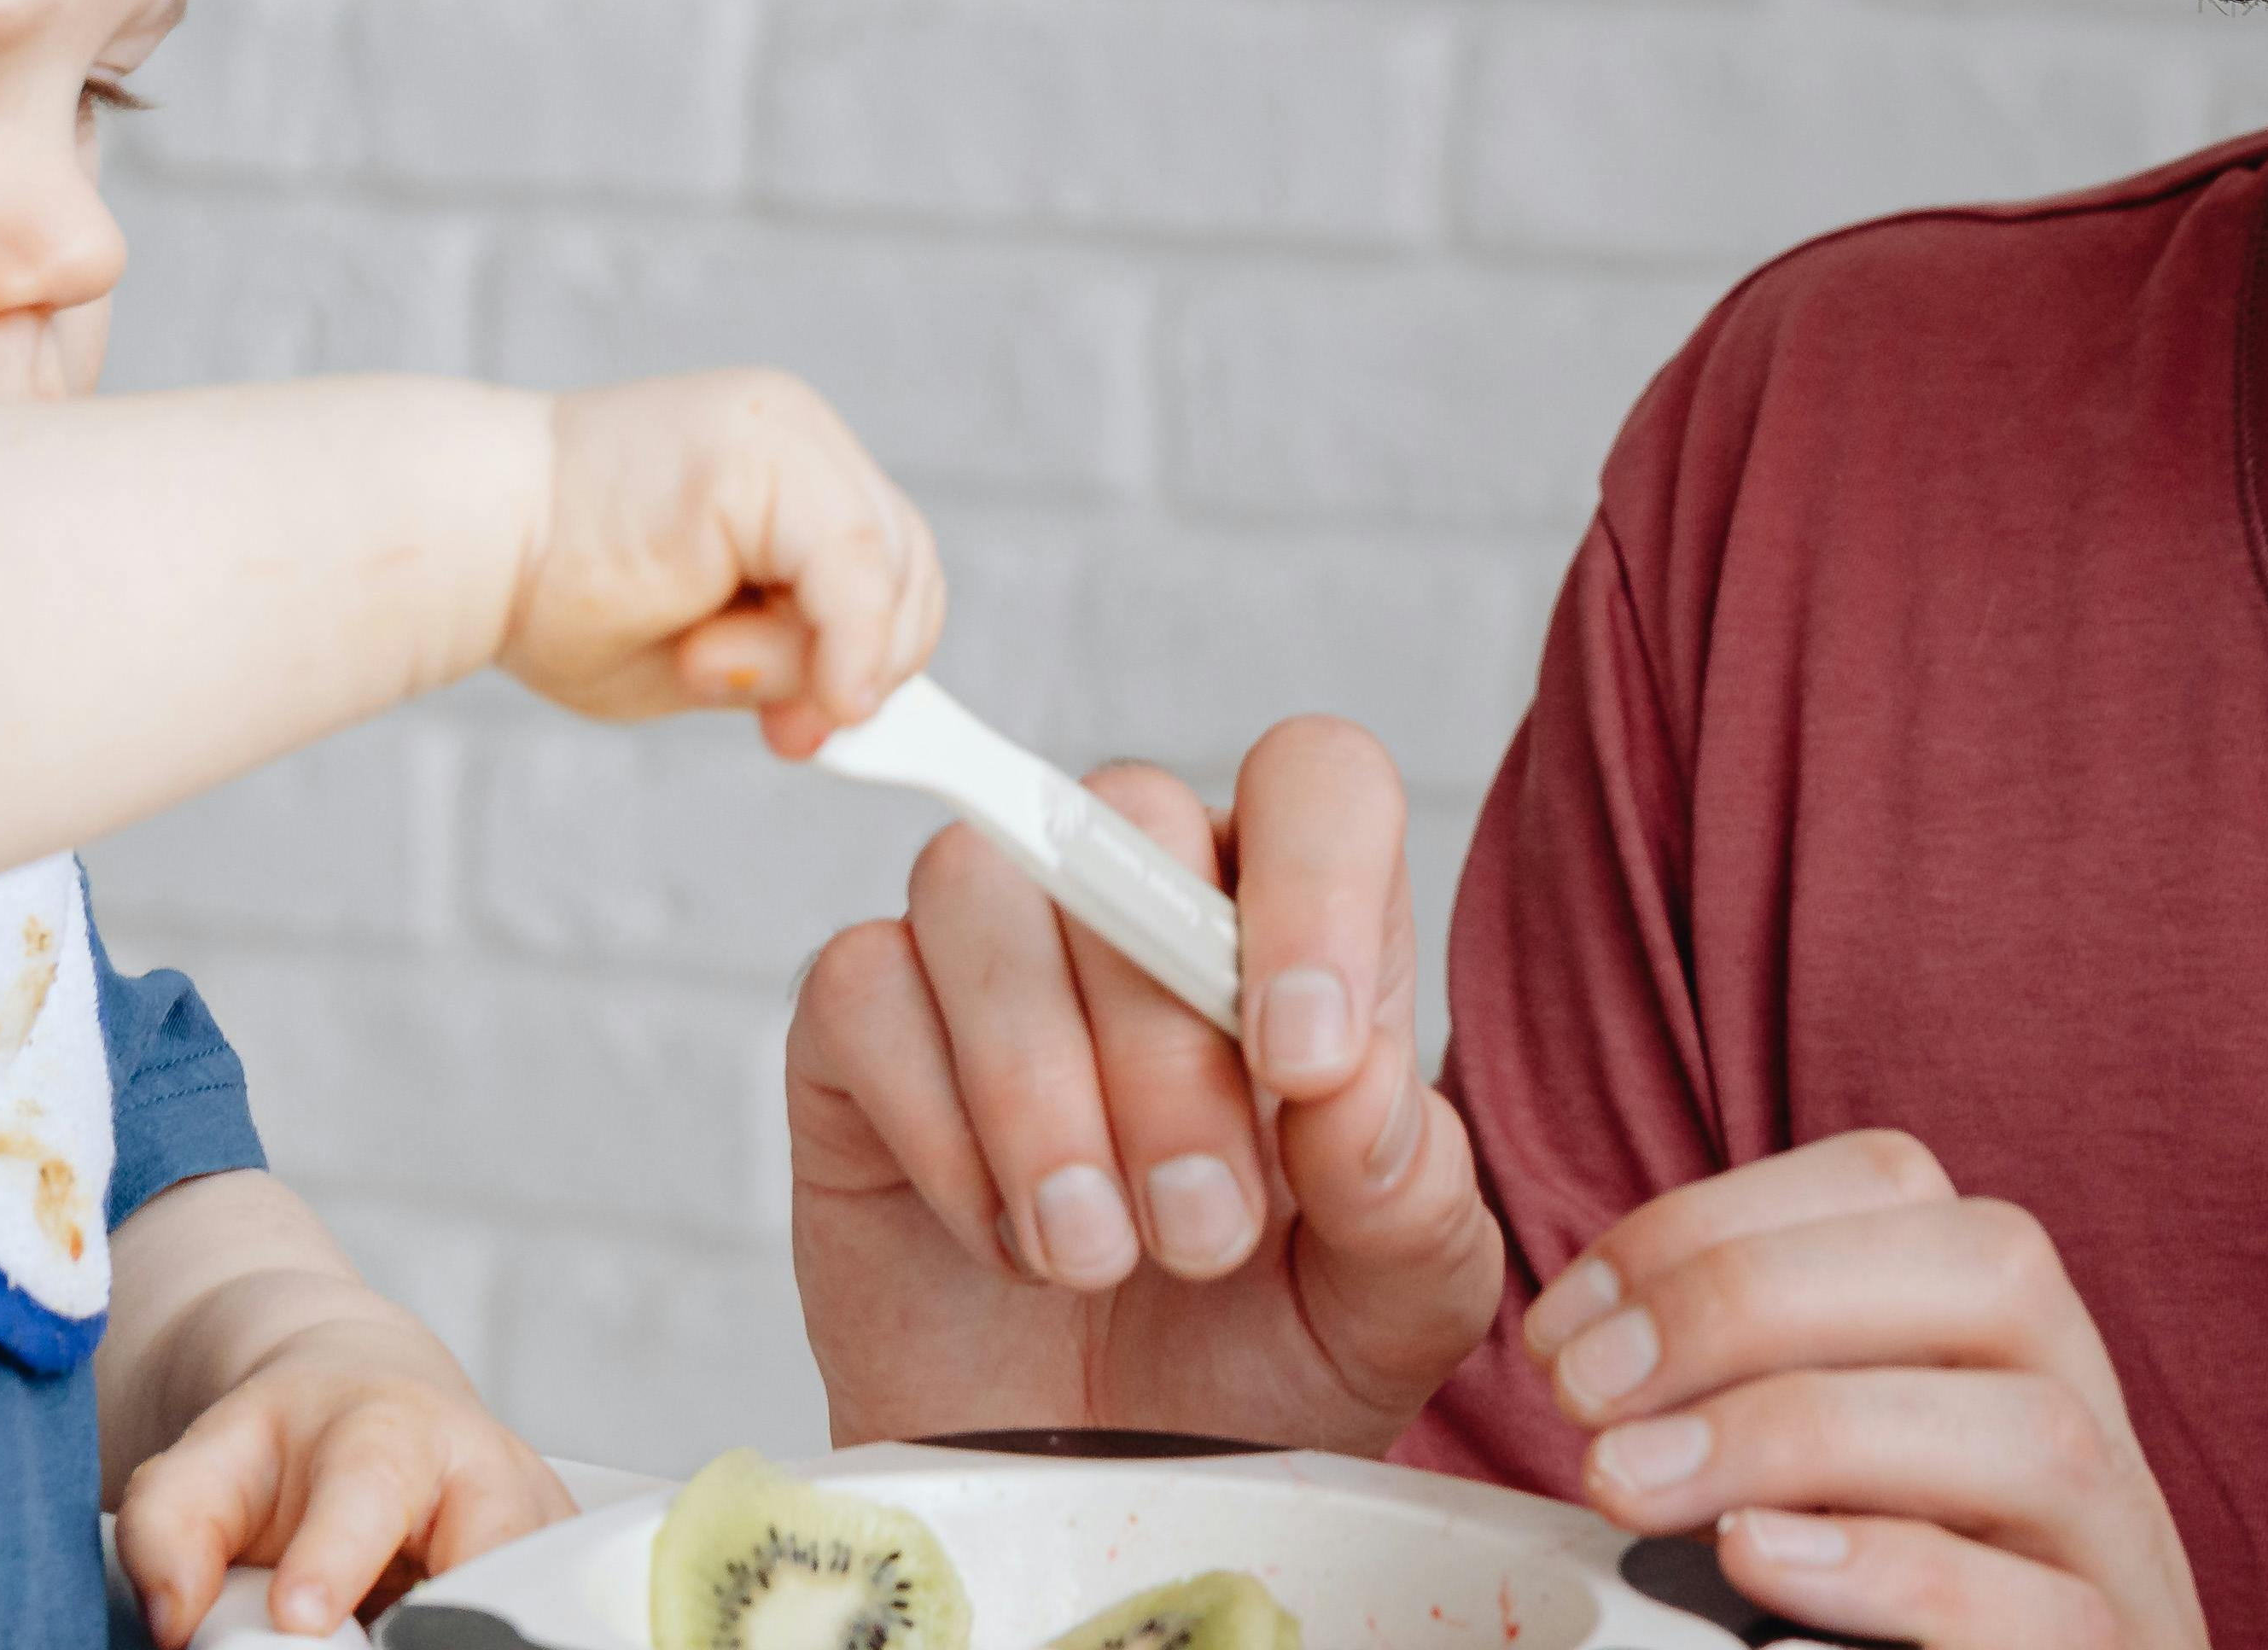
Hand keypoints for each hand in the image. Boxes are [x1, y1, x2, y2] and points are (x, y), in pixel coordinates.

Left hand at [118, 1294, 570, 1640]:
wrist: (372, 1406)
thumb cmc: (291, 1448)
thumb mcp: (209, 1463)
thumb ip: (168, 1528)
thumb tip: (174, 1616)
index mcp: (392, 1431)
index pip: (371, 1489)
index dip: (338, 1554)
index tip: (297, 1613)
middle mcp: (487, 1472)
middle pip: (494, 1556)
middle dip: (452, 1617)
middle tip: (384, 1642)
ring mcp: (540, 1528)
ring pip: (541, 1600)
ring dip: (479, 1630)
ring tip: (393, 1633)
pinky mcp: (565, 1576)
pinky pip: (550, 1622)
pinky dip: (496, 1634)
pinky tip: (447, 1635)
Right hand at [511, 369, 944, 749]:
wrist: (463, 537)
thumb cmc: (553, 595)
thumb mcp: (700, 654)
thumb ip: (782, 667)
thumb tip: (858, 703)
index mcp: (783, 467)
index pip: (889, 564)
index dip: (876, 658)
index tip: (821, 730)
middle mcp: (797, 432)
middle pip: (909, 566)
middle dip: (868, 668)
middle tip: (795, 736)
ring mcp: (786, 431)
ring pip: (887, 572)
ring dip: (817, 659)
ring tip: (702, 662)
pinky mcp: (765, 452)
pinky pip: (856, 567)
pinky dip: (840, 642)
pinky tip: (778, 680)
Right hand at [788, 717, 1501, 1451]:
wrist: (1093, 1486)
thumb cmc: (1252, 1367)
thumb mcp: (1387, 1311)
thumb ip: (1408, 1195)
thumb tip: (1353, 1089)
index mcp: (1293, 929)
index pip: (1311, 781)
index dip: (1313, 882)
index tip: (1305, 1061)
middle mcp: (1135, 898)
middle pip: (1130, 823)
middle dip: (1166, 1050)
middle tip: (1202, 1239)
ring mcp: (985, 948)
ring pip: (979, 886)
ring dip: (1039, 1088)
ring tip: (1093, 1256)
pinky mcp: (859, 1022)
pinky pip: (864, 984)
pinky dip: (936, 1127)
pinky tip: (996, 1240)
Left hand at [1527, 1137, 2200, 1649]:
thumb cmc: (1865, 1608)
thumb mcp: (1810, 1465)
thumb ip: (1750, 1384)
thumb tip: (1589, 1347)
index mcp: (2004, 1333)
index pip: (1896, 1184)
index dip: (1709, 1223)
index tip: (1567, 1326)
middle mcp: (2086, 1414)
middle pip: (1993, 1270)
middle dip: (1752, 1299)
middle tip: (1584, 1392)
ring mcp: (2118, 1552)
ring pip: (2034, 1436)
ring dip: (1801, 1432)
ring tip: (1629, 1484)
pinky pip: (2048, 1614)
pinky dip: (1888, 1572)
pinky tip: (1754, 1560)